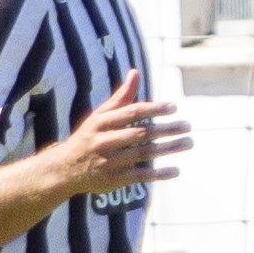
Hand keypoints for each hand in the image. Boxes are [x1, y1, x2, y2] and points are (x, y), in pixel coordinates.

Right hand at [52, 71, 190, 195]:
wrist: (65, 169)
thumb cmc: (89, 137)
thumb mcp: (100, 115)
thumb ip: (121, 97)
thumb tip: (135, 72)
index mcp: (101, 122)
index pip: (132, 113)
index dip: (153, 109)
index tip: (173, 107)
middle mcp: (104, 141)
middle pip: (141, 134)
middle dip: (166, 130)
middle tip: (188, 126)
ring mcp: (109, 162)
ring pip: (143, 154)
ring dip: (168, 149)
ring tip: (188, 142)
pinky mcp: (113, 180)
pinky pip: (139, 176)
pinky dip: (158, 174)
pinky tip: (176, 170)